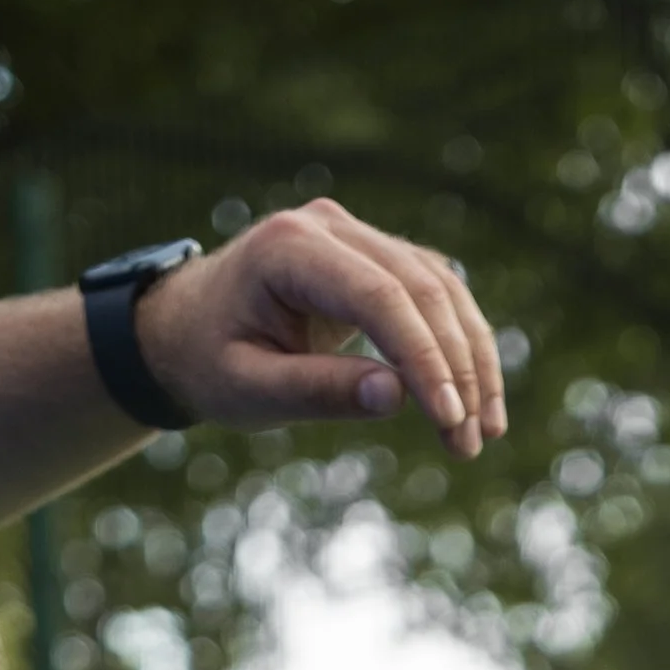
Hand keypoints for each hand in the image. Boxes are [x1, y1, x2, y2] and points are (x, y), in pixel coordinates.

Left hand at [135, 202, 503, 459]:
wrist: (186, 325)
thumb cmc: (210, 360)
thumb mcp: (251, 389)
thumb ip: (318, 391)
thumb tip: (398, 396)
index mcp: (290, 248)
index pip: (380, 297)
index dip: (425, 360)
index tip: (451, 422)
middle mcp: (329, 225)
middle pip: (421, 288)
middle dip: (456, 370)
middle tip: (470, 444)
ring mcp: (355, 234)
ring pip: (440, 287)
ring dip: (471, 359)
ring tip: (483, 433)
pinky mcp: (374, 255)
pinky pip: (435, 292)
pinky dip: (460, 344)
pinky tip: (473, 399)